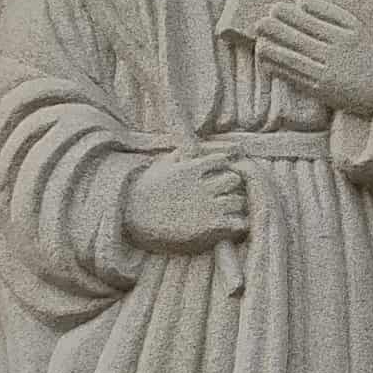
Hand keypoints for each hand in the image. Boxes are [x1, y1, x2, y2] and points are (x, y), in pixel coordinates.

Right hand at [123, 154, 249, 254]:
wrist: (132, 215)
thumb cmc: (145, 189)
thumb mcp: (161, 165)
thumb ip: (180, 154)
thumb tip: (192, 146)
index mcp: (192, 168)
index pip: (223, 159)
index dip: (227, 164)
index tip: (224, 171)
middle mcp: (202, 185)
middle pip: (235, 179)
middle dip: (235, 184)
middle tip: (230, 191)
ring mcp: (205, 205)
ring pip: (238, 201)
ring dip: (238, 205)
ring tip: (233, 209)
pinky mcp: (206, 225)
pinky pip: (236, 222)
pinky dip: (240, 223)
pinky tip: (235, 224)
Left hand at [254, 0, 372, 116]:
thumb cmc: (362, 51)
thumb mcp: (354, 27)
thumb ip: (329, 12)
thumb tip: (301, 1)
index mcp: (345, 36)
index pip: (313, 23)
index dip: (291, 16)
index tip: (275, 8)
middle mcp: (336, 55)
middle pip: (301, 41)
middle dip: (278, 31)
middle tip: (259, 23)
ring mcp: (327, 74)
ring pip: (295, 60)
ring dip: (274, 51)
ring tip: (260, 42)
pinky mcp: (320, 90)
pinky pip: (295, 77)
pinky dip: (279, 69)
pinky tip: (267, 61)